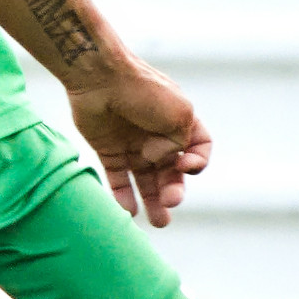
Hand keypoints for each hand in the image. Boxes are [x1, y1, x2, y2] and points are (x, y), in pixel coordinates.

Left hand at [67, 58, 211, 227]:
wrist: (99, 75)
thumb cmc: (143, 90)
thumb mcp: (178, 114)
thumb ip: (179, 144)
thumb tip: (159, 160)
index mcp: (180, 122)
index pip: (199, 148)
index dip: (198, 162)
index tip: (186, 166)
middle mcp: (157, 135)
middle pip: (171, 171)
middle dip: (174, 191)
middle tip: (170, 204)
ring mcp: (133, 143)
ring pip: (145, 180)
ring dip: (153, 201)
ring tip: (159, 223)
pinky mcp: (108, 149)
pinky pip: (117, 177)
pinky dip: (123, 195)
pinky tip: (128, 212)